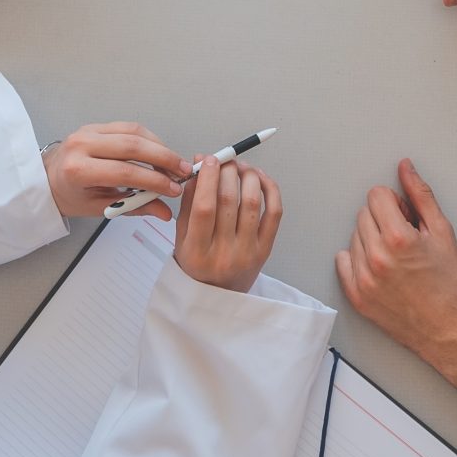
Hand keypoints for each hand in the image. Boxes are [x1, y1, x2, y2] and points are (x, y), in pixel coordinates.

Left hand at [44, 123, 193, 220]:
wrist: (46, 179)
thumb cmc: (70, 195)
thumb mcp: (99, 208)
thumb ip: (133, 206)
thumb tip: (164, 211)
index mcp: (78, 170)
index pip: (124, 172)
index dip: (153, 180)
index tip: (173, 189)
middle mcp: (82, 145)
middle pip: (132, 146)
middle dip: (163, 158)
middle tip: (182, 172)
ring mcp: (88, 131)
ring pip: (134, 132)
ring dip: (159, 146)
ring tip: (175, 162)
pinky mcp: (95, 125)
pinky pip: (128, 127)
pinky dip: (148, 138)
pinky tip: (159, 151)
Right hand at [173, 157, 281, 292]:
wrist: (219, 296)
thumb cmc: (198, 265)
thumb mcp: (182, 237)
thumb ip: (188, 202)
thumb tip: (199, 167)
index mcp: (197, 251)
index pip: (204, 207)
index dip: (208, 179)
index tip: (209, 159)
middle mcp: (224, 253)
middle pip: (228, 201)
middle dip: (227, 171)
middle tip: (224, 159)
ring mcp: (248, 252)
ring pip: (252, 202)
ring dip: (247, 176)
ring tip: (240, 167)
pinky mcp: (266, 249)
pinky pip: (274, 212)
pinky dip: (269, 189)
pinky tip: (259, 178)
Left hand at [335, 161, 456, 384]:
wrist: (447, 326)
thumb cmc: (448, 281)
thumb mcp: (442, 231)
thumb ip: (420, 195)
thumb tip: (405, 167)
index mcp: (397, 239)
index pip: (376, 195)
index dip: (394, 203)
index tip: (405, 217)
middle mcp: (376, 258)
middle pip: (363, 213)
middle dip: (383, 219)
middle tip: (404, 238)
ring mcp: (363, 279)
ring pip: (354, 236)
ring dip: (371, 239)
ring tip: (395, 257)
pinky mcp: (356, 296)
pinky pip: (344, 261)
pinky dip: (358, 260)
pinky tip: (380, 268)